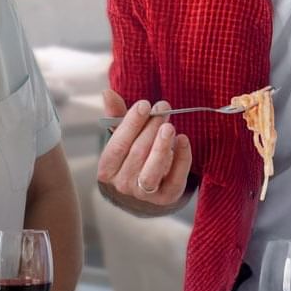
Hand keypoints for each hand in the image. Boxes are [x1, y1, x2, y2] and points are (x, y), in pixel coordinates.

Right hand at [97, 89, 191, 205]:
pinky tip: (183, 140)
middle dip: (150, 128)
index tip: (145, 105)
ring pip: (152, 170)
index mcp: (108, 169)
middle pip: (136, 154)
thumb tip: (108, 93)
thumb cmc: (133, 156)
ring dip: (161, 146)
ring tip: (169, 126)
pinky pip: (175, 178)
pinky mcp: (167, 197)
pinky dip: (181, 159)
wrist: (148, 190)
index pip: (117, 145)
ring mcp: (145, 194)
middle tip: (163, 108)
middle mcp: (123, 184)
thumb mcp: (124, 137)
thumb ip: (117, 116)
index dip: (131, 124)